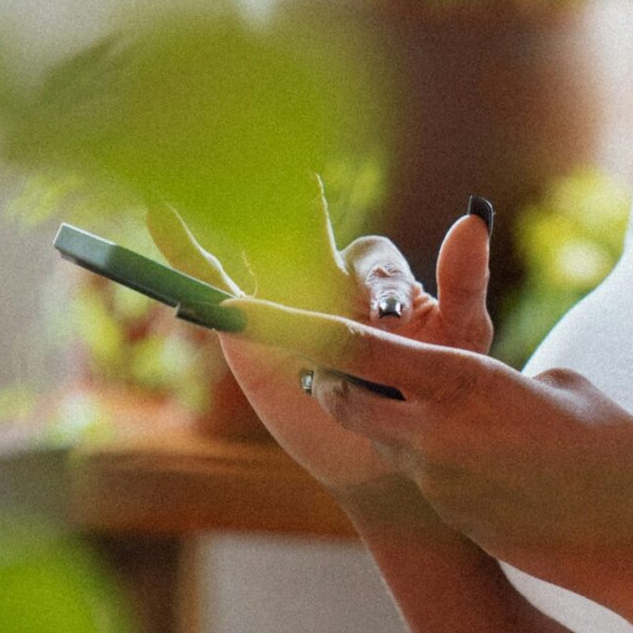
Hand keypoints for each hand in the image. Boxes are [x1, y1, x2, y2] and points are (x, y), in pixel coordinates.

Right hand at [146, 184, 493, 511]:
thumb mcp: (460, 337)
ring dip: (238, 214)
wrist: (388, 457)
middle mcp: (328, 277)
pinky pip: (212, 283)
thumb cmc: (433, 391)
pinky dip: (183, 250)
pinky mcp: (247, 328)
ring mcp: (284, 298)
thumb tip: (473, 214)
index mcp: (378, 277)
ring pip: (260, 248)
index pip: (376, 261)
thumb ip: (465, 280)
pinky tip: (160, 211)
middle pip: (313, 236)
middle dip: (305, 218)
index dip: (382, 284)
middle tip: (303, 191)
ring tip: (212, 175)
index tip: (392, 317)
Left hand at [223, 295, 632, 600]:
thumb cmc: (617, 451)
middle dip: (331, 377)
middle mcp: (436, 436)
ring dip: (390, 417)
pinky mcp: (455, 518)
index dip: (301, 325)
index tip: (252, 309)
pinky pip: (426, 473)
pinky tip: (494, 458)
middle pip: (345, 398)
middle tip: (331, 357)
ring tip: (438, 402)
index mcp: (464, 384)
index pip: (360, 348)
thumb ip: (504, 376)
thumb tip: (484, 384)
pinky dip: (436, 455)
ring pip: (385, 438)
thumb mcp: (566, 386)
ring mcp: (440, 484)